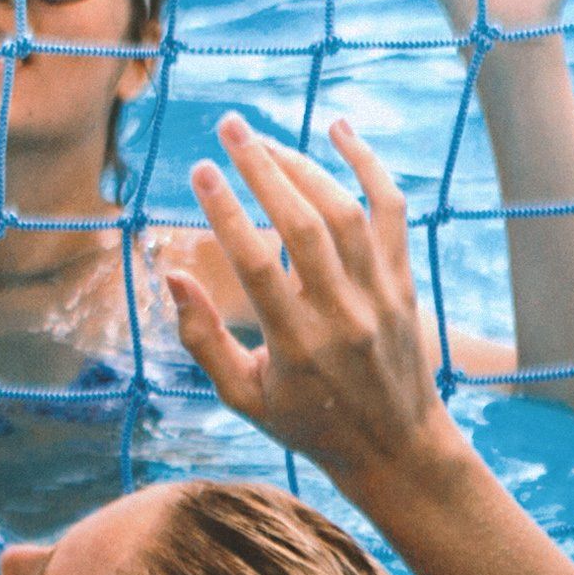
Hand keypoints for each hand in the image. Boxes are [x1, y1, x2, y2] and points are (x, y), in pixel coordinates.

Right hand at [164, 114, 462, 498]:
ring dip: (303, 166)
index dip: (226, 213)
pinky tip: (340, 130)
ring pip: (345, 213)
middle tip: (229, 128)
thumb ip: (201, 338)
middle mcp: (343, 314)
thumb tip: (170, 276)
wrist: (398, 446)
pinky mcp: (404, 283)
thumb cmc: (307, 422)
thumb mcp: (241, 396)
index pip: (257, 265)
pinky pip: (392, 213)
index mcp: (297, 344)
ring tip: (263, 140)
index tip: (199, 170)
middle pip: (303, 225)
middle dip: (263, 168)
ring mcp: (380, 295)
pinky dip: (370, 167)